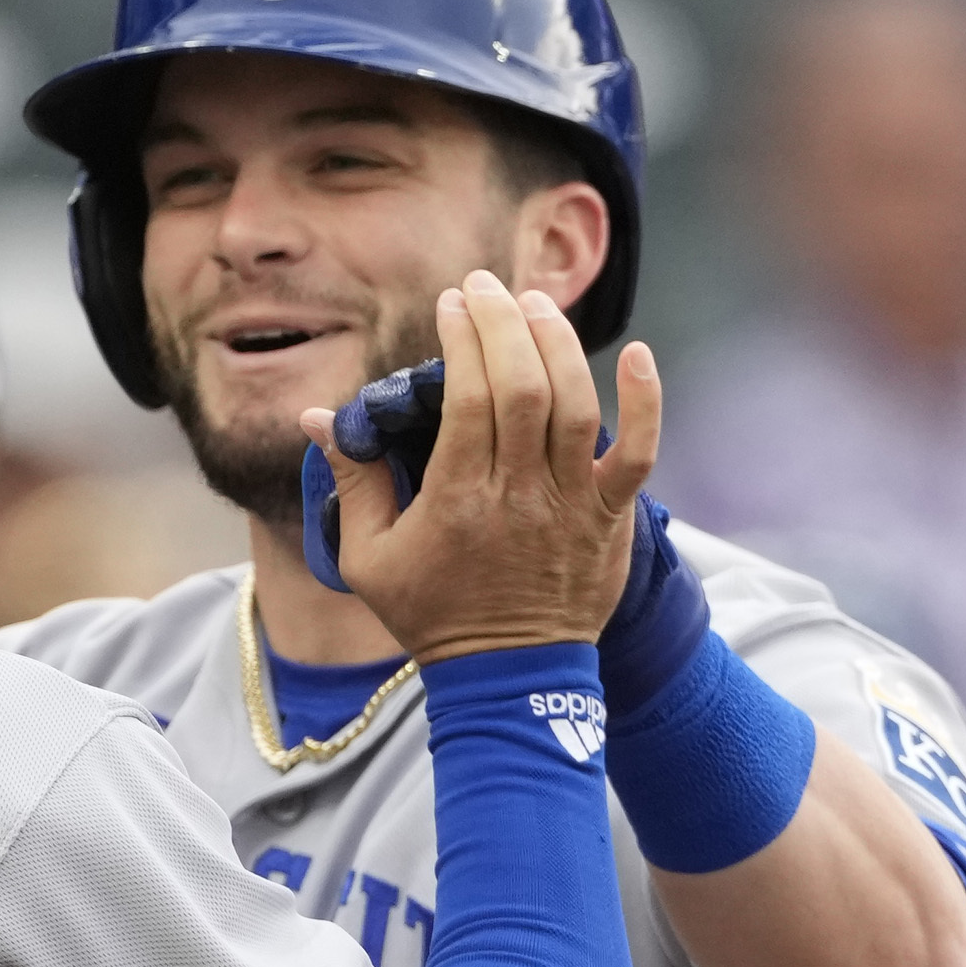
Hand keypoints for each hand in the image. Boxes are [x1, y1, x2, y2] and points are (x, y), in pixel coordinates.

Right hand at [298, 271, 659, 663]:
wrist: (507, 679)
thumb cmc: (432, 615)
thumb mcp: (369, 560)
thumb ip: (352, 484)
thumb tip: (319, 418)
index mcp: (458, 500)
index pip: (468, 398)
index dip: (463, 340)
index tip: (451, 305)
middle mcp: (519, 495)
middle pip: (523, 387)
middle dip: (504, 323)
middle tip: (487, 287)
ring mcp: (571, 505)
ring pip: (576, 406)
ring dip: (558, 345)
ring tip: (536, 305)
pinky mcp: (609, 518)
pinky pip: (639, 454)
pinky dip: (646, 402)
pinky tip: (638, 355)